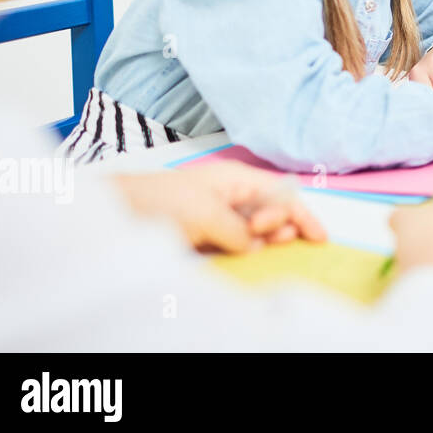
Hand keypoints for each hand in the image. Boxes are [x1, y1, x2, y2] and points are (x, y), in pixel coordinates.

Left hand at [114, 161, 325, 253]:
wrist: (114, 212)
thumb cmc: (162, 202)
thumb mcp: (208, 214)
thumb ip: (240, 231)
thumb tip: (256, 246)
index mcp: (237, 179)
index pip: (281, 193)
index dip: (301, 214)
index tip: (317, 238)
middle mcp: (232, 195)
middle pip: (273, 210)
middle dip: (282, 225)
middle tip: (273, 241)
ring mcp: (218, 215)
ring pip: (256, 229)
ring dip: (266, 239)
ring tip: (263, 247)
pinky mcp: (205, 234)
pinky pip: (236, 241)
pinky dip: (247, 249)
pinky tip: (248, 254)